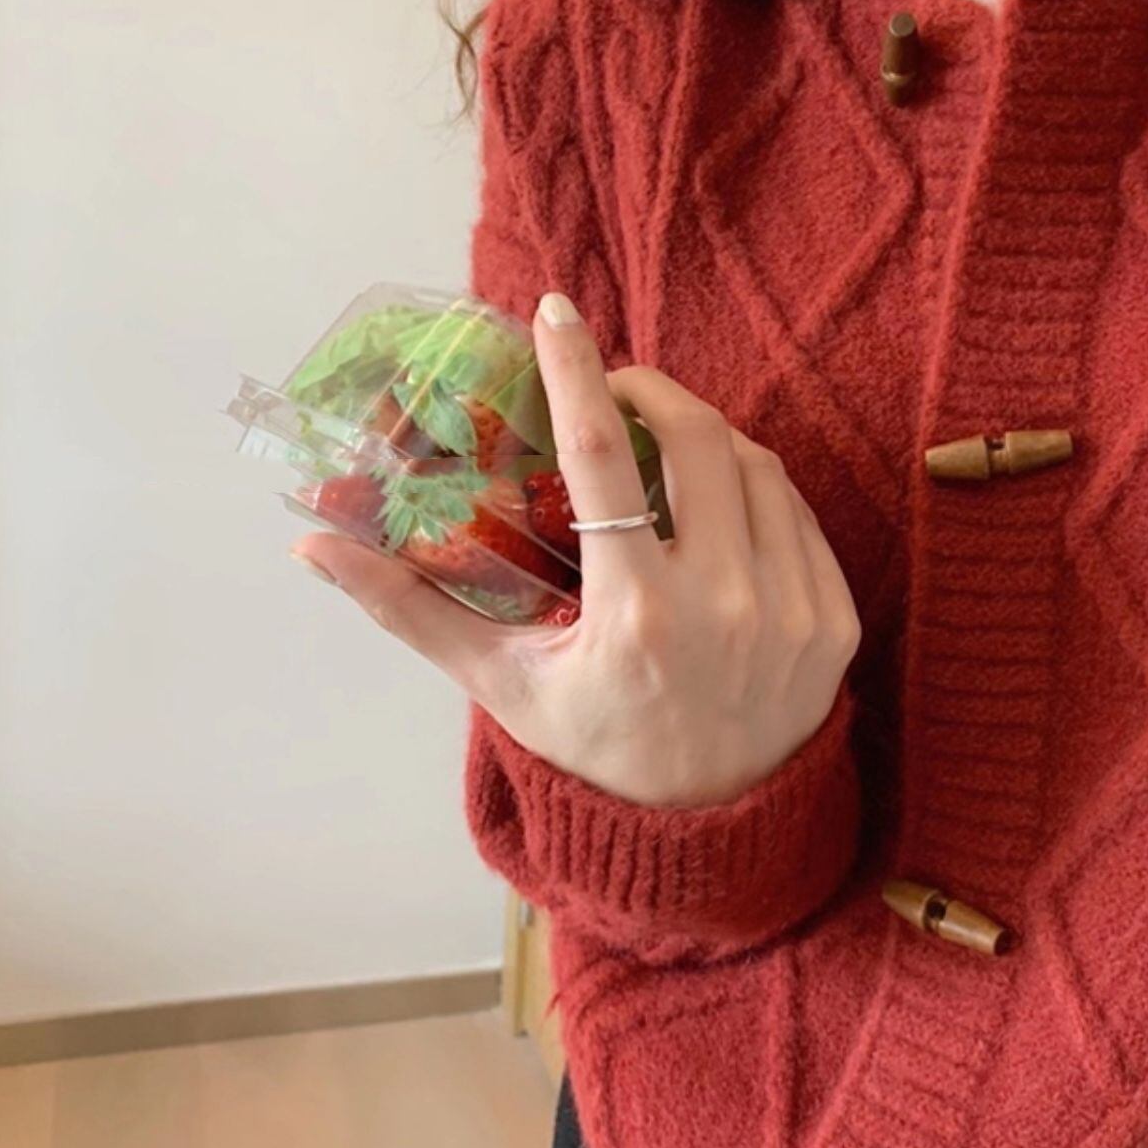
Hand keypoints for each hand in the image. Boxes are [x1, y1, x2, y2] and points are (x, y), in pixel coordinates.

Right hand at [291, 290, 861, 808]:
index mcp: (634, 616)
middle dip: (650, 390)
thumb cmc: (595, 751)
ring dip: (706, 435)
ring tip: (661, 445)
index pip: (601, 460)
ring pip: (756, 467)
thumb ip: (411, 610)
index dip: (575, 373)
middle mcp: (725, 606)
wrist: (709, 835)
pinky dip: (755, 486)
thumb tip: (313, 547)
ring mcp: (792, 612)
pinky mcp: (835, 622)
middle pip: (697, 440)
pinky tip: (718, 501)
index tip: (557, 311)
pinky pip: (798, 515)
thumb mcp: (503, 684)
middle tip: (614, 390)